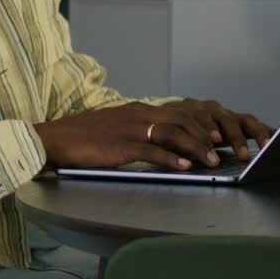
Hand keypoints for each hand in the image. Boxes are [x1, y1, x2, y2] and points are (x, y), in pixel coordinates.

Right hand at [33, 100, 272, 173]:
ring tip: (213, 161)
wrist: (54, 138)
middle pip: (183, 120)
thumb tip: (161, 145)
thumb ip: (139, 133)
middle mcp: (139, 114)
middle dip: (207, 135)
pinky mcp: (121, 146)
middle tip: (225, 149)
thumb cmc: (83, 137)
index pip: (179, 113)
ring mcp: (131, 129)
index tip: (220, 136)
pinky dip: (172, 159)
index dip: (203, 125)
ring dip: (196, 148)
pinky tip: (185, 168)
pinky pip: (152, 150)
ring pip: (173, 134)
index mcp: (139, 110)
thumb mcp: (116, 129)